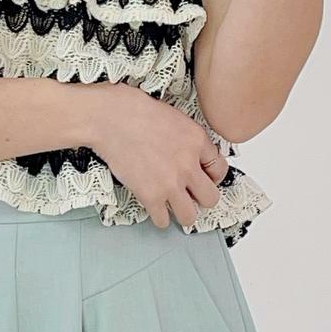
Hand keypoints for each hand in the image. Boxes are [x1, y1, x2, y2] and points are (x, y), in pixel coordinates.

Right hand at [84, 83, 230, 231]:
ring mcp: (171, 183)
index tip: (203, 179)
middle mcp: (189, 165)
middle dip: (200, 198)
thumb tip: (191, 154)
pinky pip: (163, 220)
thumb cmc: (134, 111)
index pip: (220, 170)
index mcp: (197, 141)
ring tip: (173, 206)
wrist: (110, 118)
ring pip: (190, 216)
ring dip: (182, 213)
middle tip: (190, 195)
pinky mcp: (151, 195)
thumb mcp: (174, 117)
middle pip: (211, 198)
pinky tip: (155, 209)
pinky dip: (159, 218)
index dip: (211, 177)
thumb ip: (188, 139)